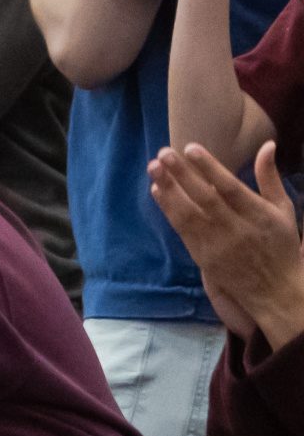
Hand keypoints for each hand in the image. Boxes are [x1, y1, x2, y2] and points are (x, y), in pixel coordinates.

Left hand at [151, 143, 303, 347]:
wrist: (275, 291)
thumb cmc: (280, 244)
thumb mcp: (283, 210)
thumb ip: (270, 178)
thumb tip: (267, 145)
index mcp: (259, 216)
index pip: (230, 188)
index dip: (210, 168)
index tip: (191, 148)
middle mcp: (237, 230)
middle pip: (205, 199)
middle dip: (182, 174)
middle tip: (163, 152)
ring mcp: (217, 245)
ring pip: (188, 214)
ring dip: (169, 189)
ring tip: (153, 167)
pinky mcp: (202, 256)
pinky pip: (181, 229)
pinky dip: (168, 209)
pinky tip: (158, 190)